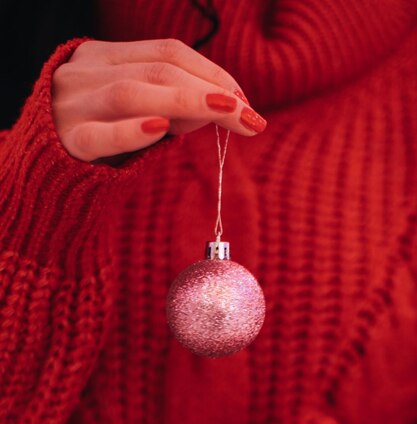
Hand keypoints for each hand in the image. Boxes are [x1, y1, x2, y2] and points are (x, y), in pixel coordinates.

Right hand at [52, 38, 266, 161]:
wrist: (44, 168)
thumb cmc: (98, 137)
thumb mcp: (134, 112)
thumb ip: (171, 105)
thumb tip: (221, 106)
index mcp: (104, 55)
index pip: (169, 52)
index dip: (213, 72)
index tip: (245, 101)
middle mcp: (87, 72)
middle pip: (158, 69)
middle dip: (211, 90)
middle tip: (249, 116)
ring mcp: (73, 104)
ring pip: (132, 92)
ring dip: (186, 102)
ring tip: (225, 113)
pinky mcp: (68, 142)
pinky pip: (101, 134)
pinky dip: (132, 130)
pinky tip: (161, 127)